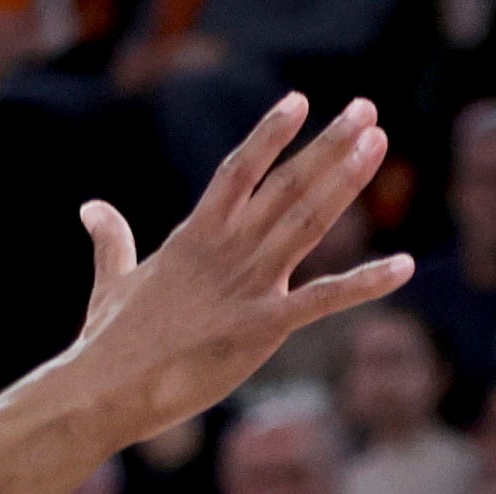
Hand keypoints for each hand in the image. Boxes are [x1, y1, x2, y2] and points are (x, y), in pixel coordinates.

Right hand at [67, 94, 410, 446]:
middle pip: (286, 184)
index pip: (239, 169)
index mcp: (195, 237)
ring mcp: (246, 286)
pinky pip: (325, 300)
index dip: (270, 134)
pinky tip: (404, 265)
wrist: (105, 389)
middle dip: (329, 144)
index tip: (299, 101)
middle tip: (366, 109)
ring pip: (306, 220)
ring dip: (345, 181)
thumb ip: (111, 240)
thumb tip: (91, 207)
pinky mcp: (261, 328)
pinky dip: (366, 282)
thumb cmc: (108, 343)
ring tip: (376, 143)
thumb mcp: (112, 280)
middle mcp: (226, 250)